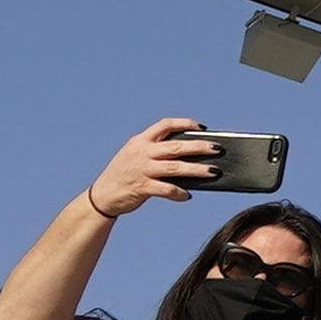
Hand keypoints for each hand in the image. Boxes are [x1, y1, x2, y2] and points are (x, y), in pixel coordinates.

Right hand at [87, 118, 216, 221]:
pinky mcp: (142, 187)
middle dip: (199, 146)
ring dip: (197, 169)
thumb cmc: (124, 174)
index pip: (164, 125)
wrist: (102, 195)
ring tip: (214, 171)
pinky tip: (187, 195)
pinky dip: (178, 192)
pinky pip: (166, 189)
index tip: (201, 127)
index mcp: (140, 141)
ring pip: (175, 167)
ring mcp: (142, 169)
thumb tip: (188, 156)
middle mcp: (142, 152)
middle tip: (218, 148)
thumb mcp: (135, 155)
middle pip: (176, 146)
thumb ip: (156, 152)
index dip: (184, 124)